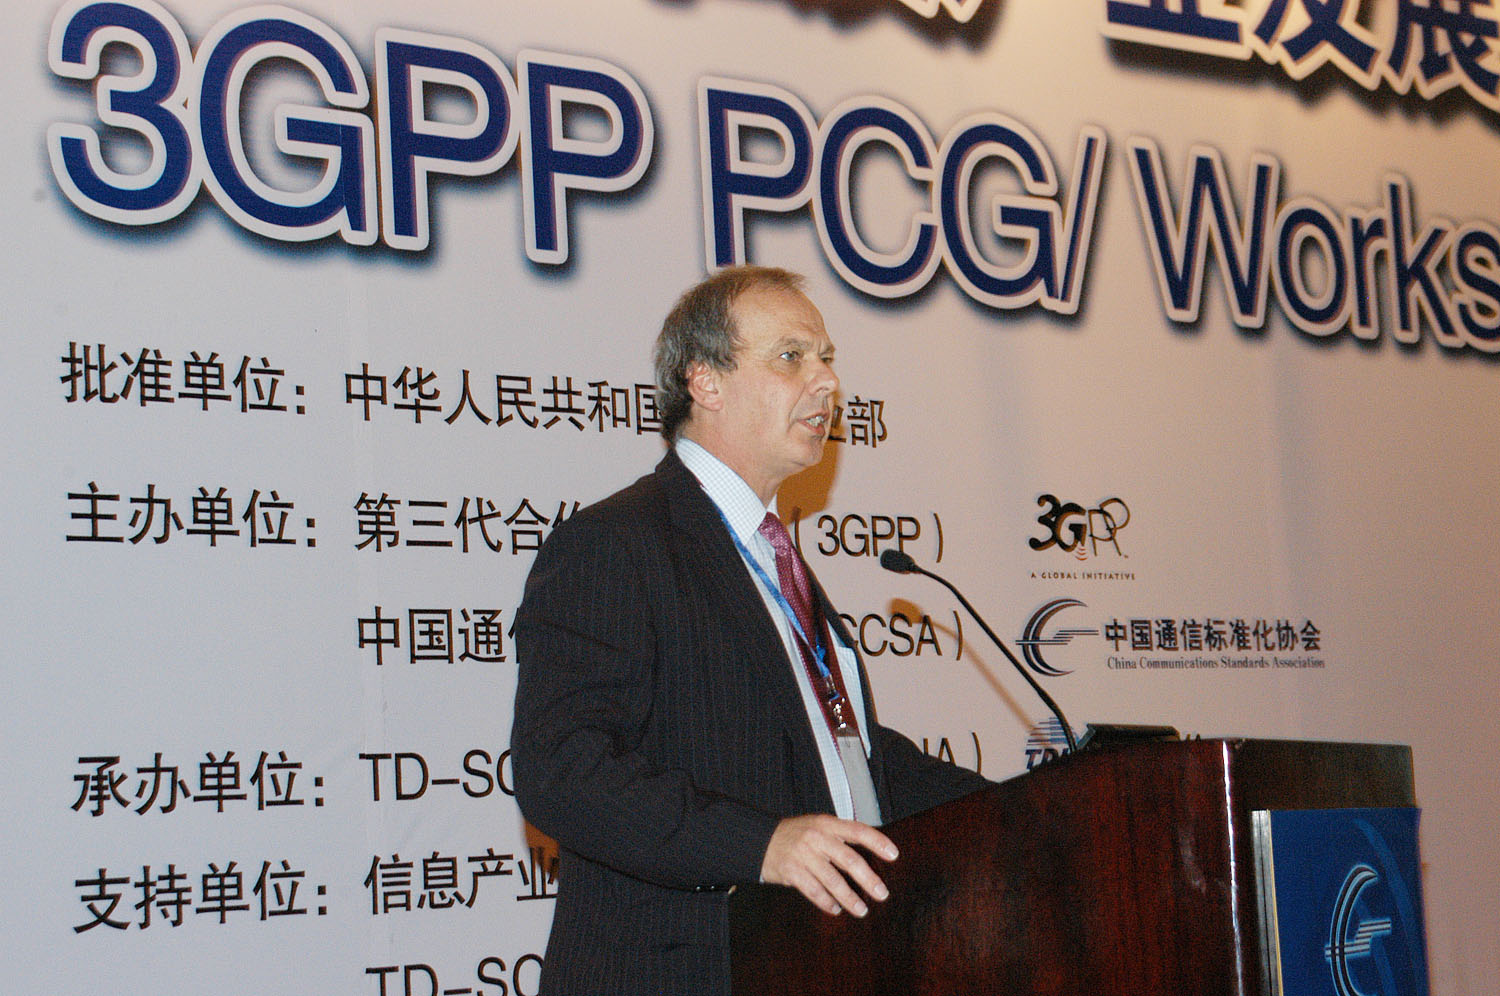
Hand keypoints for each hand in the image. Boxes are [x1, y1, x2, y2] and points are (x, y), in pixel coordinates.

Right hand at [759, 814, 898, 916]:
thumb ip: (839, 836)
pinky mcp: (791, 872)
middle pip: (849, 860)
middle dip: (868, 879)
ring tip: (862, 909)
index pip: (858, 830)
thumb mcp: (817, 826)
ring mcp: (803, 855)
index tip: (893, 855)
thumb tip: (870, 853)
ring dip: (850, 898)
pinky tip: (835, 909)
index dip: (877, 842)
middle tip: (882, 893)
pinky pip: (814, 891)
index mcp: (826, 824)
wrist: (759, 840)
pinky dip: (826, 902)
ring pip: (833, 880)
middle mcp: (816, 838)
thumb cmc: (794, 835)